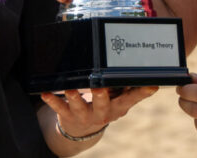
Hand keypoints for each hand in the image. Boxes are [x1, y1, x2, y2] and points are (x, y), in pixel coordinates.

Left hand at [41, 86, 157, 140]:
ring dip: (74, 98)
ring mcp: (84, 115)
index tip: (151, 85)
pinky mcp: (67, 115)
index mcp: (117, 107)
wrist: (81, 129)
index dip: (141, 92)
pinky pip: (58, 108)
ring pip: (79, 107)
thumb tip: (142, 66)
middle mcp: (102, 113)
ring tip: (70, 89)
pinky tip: (45, 93)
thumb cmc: (103, 105)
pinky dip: (52, 100)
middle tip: (99, 86)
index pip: (132, 99)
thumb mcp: (117, 99)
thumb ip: (126, 85)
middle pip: (103, 105)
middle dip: (101, 96)